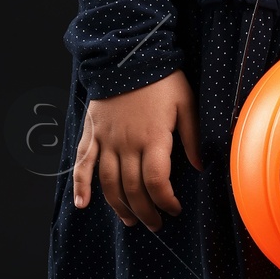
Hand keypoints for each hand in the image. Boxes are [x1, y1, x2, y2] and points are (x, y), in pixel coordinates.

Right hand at [73, 70, 201, 229]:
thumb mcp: (186, 103)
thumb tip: (199, 166)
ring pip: (108, 183)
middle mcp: (127, 144)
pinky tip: (82, 205)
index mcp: (153, 138)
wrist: (128, 54)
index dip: (165, 201)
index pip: (156, 182)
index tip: (175, 209)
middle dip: (146, 212)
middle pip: (133, 189)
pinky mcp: (92, 134)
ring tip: (131, 221)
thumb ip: (192, 137)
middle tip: (156, 224)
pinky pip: (82, 164)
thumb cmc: (162, 78)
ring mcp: (106, 140)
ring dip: (119, 206)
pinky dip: (80, 186)